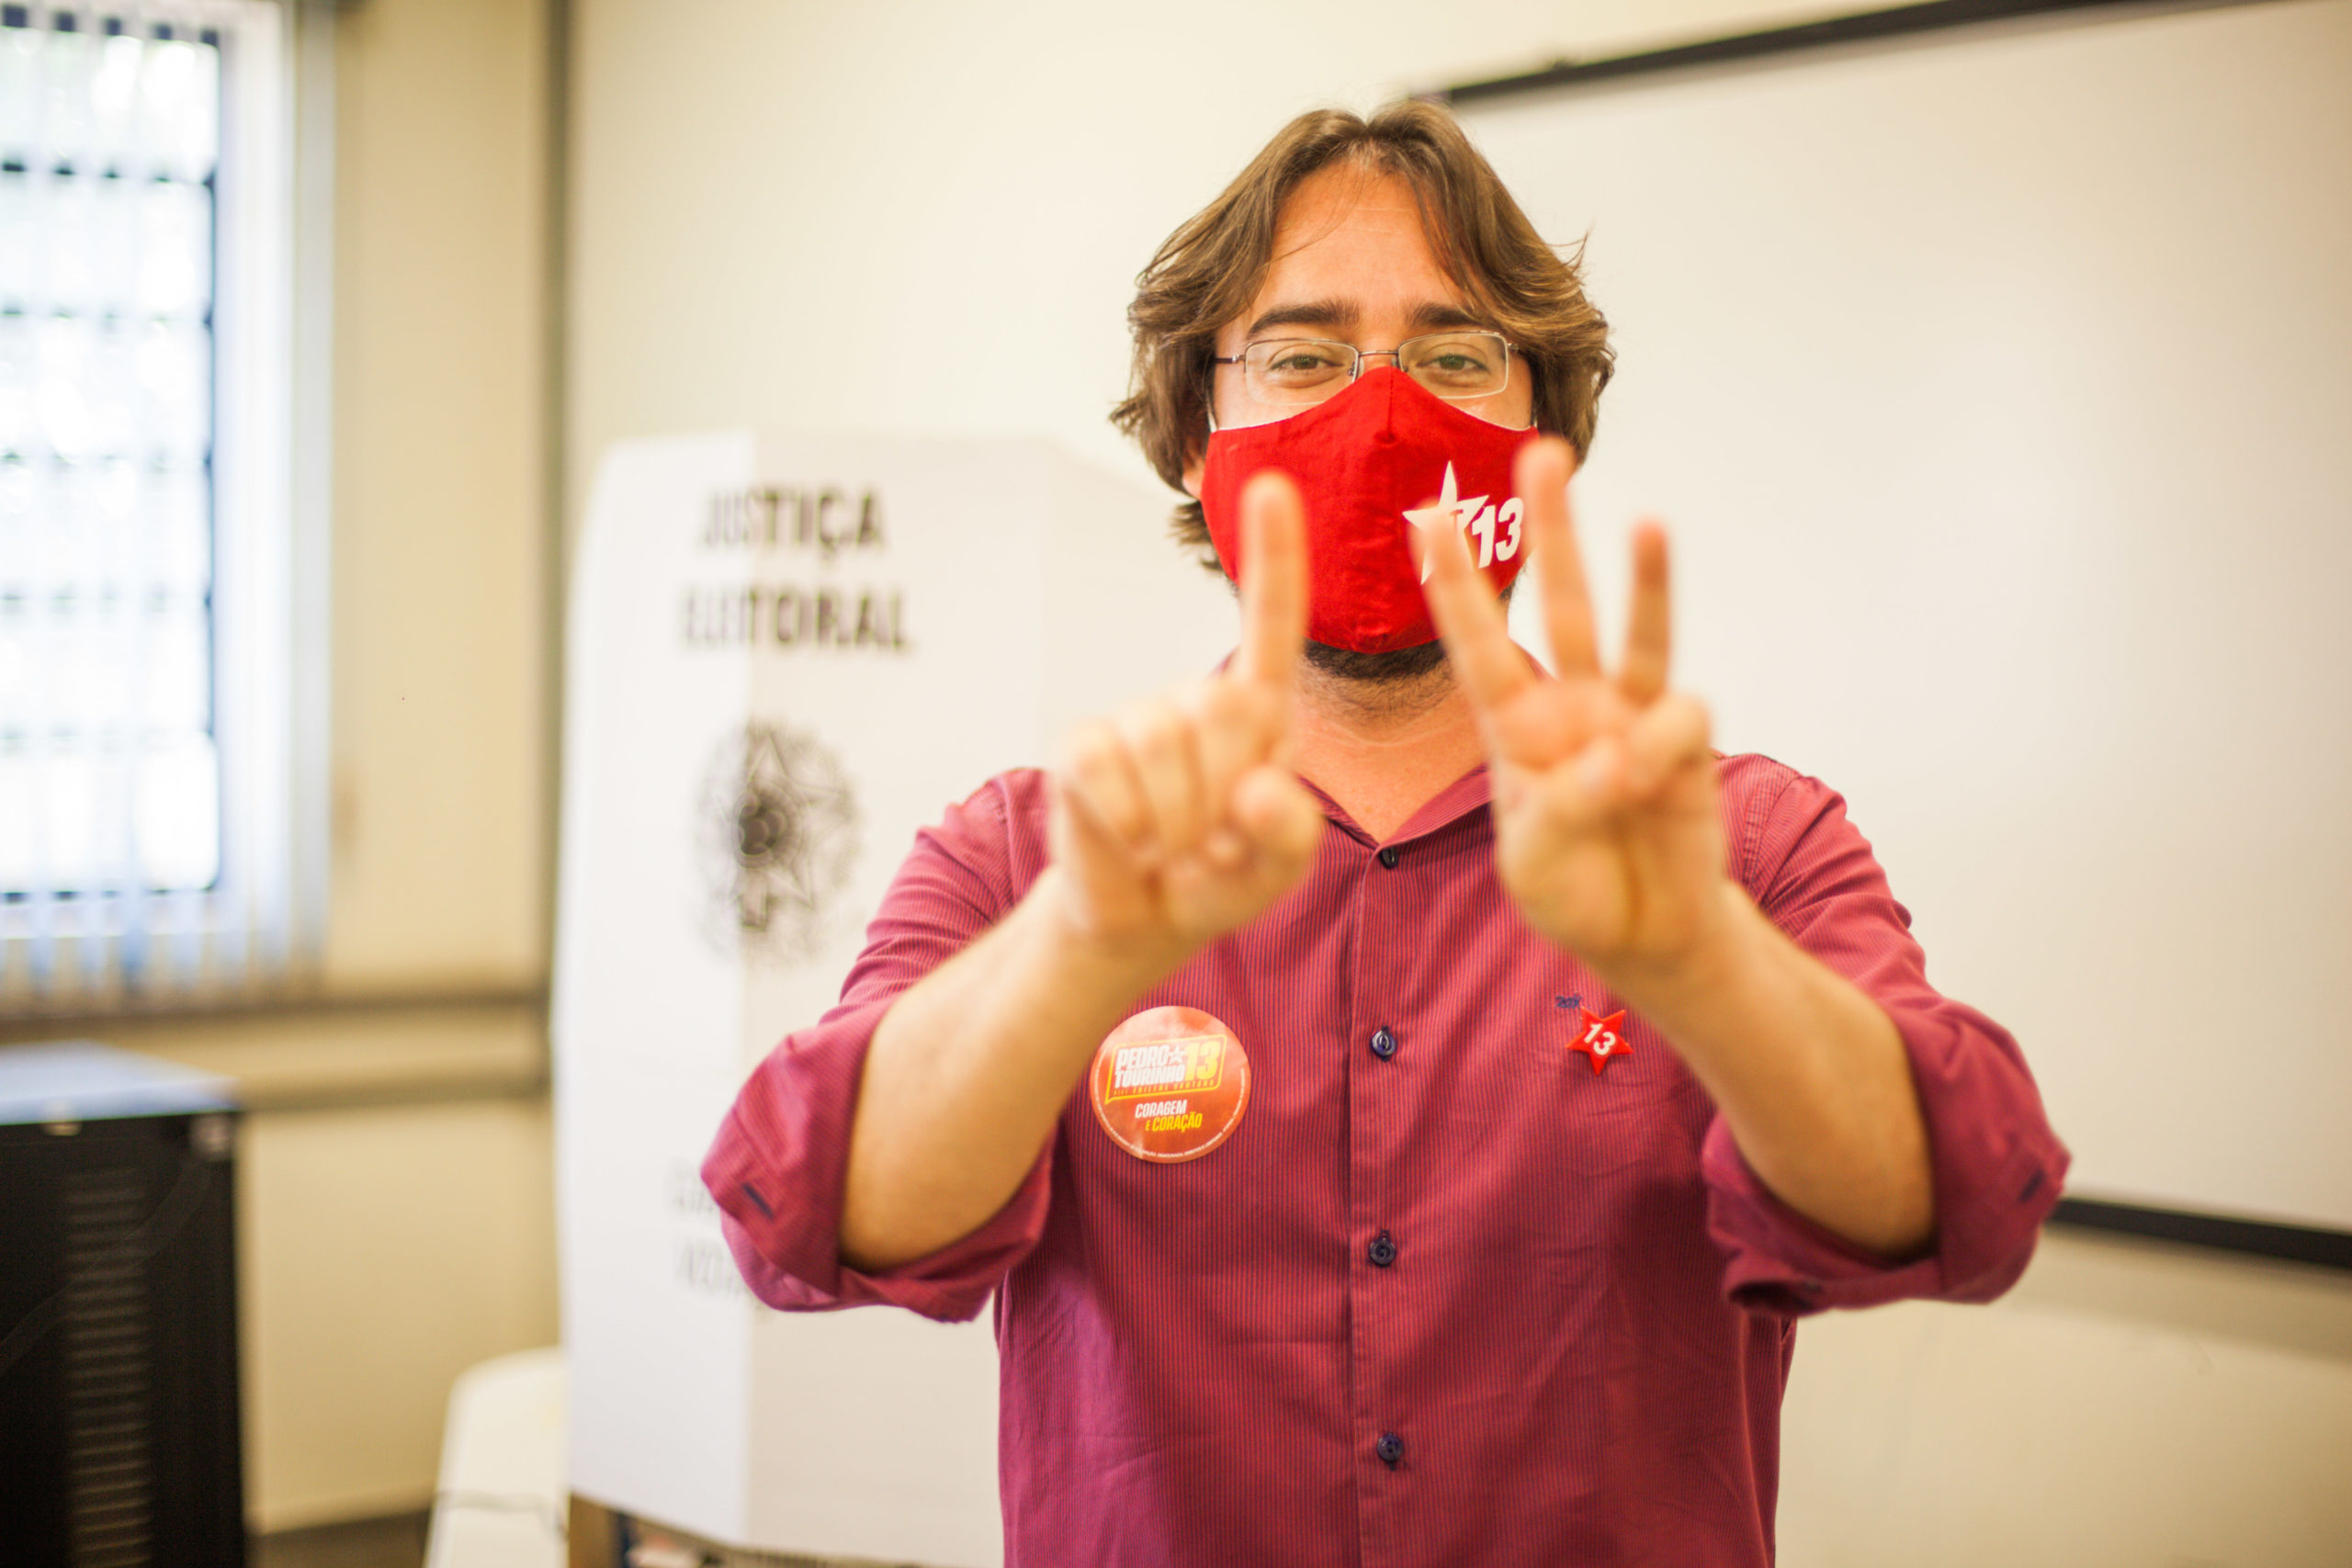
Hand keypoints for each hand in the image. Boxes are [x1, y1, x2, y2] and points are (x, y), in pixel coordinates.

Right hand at [1046, 472, 1325, 962]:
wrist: (1137, 917)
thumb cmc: (1217, 881)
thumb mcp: (1272, 872)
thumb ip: (1289, 837)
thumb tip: (1259, 790)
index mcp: (1263, 716)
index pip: (1273, 628)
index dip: (1274, 557)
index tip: (1272, 485)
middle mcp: (1201, 701)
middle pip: (1222, 710)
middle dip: (1222, 796)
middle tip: (1211, 842)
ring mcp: (1139, 718)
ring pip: (1163, 742)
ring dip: (1172, 822)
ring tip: (1170, 849)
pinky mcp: (1084, 745)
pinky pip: (1103, 768)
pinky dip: (1121, 821)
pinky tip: (1127, 841)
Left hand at [1418, 438, 1728, 974]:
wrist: (1647, 936)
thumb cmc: (1574, 896)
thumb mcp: (1538, 867)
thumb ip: (1564, 812)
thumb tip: (1616, 756)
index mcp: (1515, 730)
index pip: (1477, 644)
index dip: (1456, 583)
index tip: (1428, 518)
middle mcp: (1574, 705)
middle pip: (1562, 602)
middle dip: (1553, 531)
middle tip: (1543, 455)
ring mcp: (1633, 716)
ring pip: (1636, 629)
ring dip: (1646, 575)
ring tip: (1647, 520)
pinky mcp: (1686, 743)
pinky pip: (1679, 718)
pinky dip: (1659, 747)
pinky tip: (1648, 788)